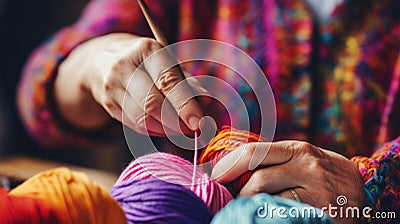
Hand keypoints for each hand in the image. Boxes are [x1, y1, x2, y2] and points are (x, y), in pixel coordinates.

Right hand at [55, 33, 206, 135]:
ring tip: (183, 130)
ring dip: (167, 130)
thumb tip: (206, 101)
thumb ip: (189, 82)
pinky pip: (135, 125)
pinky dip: (155, 130)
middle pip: (151, 103)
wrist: (104, 60)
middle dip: (177, 122)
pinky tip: (167, 128)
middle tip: (194, 130)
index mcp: (146, 49)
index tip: (199, 122)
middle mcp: (124, 66)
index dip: (185, 104)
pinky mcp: (108, 104)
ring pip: (142, 118)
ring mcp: (112, 86)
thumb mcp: (169, 63)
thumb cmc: (149, 62)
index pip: (167, 81)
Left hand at [211, 141, 364, 222]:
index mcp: (297, 149)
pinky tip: (268, 213)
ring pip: (268, 200)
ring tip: (249, 205)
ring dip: (252, 205)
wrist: (361, 188)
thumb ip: (273, 158)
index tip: (215, 175)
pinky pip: (282, 213)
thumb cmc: (321, 170)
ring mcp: (315, 191)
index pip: (254, 152)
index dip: (229, 164)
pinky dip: (269, 214)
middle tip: (231, 196)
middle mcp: (307, 167)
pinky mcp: (319, 212)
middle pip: (257, 179)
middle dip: (238, 191)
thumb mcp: (301, 156)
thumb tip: (230, 163)